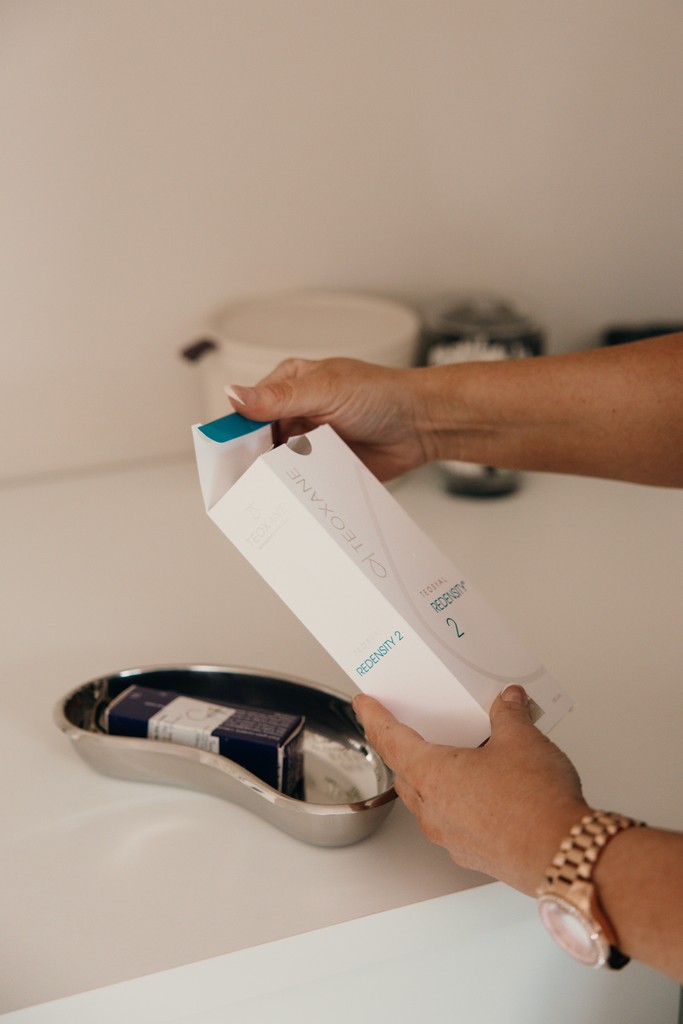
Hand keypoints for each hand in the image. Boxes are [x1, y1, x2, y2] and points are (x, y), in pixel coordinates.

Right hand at [227, 357, 433, 480]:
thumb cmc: (382, 394)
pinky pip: (303, 484)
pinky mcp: (325, 469)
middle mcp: (295, 415)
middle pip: (258, 445)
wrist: (423, 424)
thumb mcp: (326, 390)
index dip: (234, 435)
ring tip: (270, 494)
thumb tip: (234, 394)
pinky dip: (298, 492)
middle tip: (247, 484)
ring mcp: (310, 444)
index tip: (225, 459)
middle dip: (254, 464)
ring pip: (279, 468)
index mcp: (288, 387)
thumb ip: (280, 397)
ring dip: (277, 480)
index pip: (247, 412)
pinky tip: (293, 500)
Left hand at [353, 686, 590, 894]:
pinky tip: (483, 793)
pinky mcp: (472, 854)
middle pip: (404, 772)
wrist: (563, 854)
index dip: (374, 718)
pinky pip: (451, 822)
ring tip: (456, 760)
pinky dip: (456, 803)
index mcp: (432, 774)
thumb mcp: (522, 740)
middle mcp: (432, 808)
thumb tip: (508, 700)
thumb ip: (509, 715)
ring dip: (430, 779)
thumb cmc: (536, 803)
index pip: (390, 739)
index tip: (364, 705)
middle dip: (402, 750)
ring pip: (425, 800)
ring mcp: (450, 836)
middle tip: (407, 730)